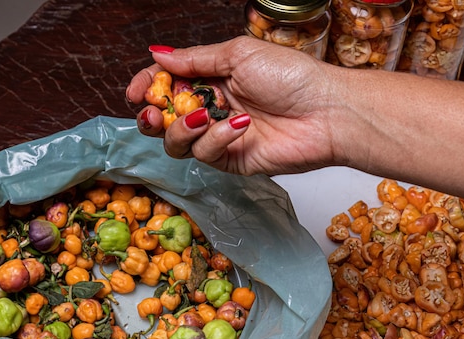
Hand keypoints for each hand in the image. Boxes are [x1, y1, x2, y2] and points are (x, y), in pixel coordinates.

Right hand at [126, 36, 337, 175]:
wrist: (327, 112)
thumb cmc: (292, 76)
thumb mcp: (238, 54)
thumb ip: (194, 58)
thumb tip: (157, 53)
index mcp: (211, 78)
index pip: (166, 84)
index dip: (146, 87)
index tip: (135, 92)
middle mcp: (210, 108)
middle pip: (163, 119)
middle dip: (151, 117)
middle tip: (153, 113)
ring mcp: (218, 136)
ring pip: (176, 141)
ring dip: (182, 129)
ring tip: (203, 115)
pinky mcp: (230, 160)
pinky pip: (205, 154)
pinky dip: (216, 139)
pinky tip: (239, 126)